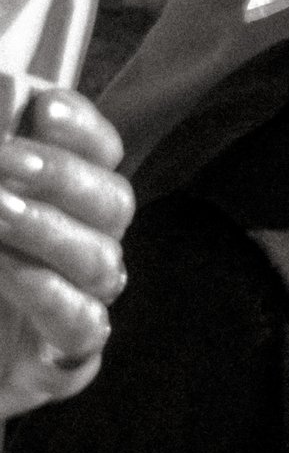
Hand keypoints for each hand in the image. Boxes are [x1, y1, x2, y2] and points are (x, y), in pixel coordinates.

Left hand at [0, 91, 134, 420]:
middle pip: (113, 203)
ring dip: (50, 231)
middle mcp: (83, 248)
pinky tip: (13, 273)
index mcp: (64, 202)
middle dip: (60, 177)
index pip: (102, 153)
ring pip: (103, 262)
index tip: (43, 106)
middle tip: (3, 160)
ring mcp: (77, 304)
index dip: (82, 130)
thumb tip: (8, 90)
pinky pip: (84, 328)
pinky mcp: (61, 362)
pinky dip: (54, 299)